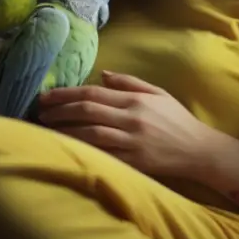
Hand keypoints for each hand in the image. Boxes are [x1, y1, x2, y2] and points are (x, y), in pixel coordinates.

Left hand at [36, 71, 216, 177]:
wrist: (199, 150)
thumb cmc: (177, 120)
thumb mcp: (158, 93)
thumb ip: (130, 82)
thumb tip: (102, 75)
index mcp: (136, 100)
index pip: (94, 93)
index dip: (66, 94)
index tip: (47, 96)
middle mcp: (132, 119)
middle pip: (88, 111)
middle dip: (59, 110)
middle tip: (40, 111)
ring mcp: (132, 142)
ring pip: (91, 133)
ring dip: (65, 130)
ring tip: (46, 127)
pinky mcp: (133, 162)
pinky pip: (102, 155)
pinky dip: (83, 150)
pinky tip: (66, 147)